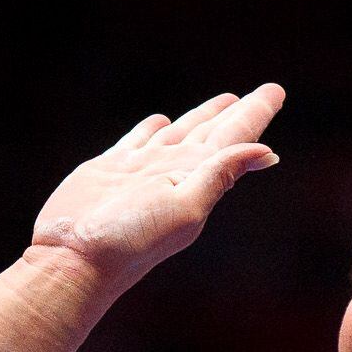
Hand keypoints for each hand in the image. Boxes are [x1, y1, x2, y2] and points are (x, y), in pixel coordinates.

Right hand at [28, 85, 283, 292]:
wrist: (75, 261)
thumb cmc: (130, 240)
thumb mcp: (185, 206)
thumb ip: (221, 174)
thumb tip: (268, 153)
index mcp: (197, 176)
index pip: (235, 137)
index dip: (256, 113)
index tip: (276, 90)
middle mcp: (173, 170)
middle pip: (213, 131)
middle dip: (237, 112)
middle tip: (265, 93)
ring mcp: (142, 169)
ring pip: (179, 132)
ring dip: (202, 117)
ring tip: (223, 101)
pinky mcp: (109, 169)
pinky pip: (138, 140)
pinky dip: (151, 128)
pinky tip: (160, 121)